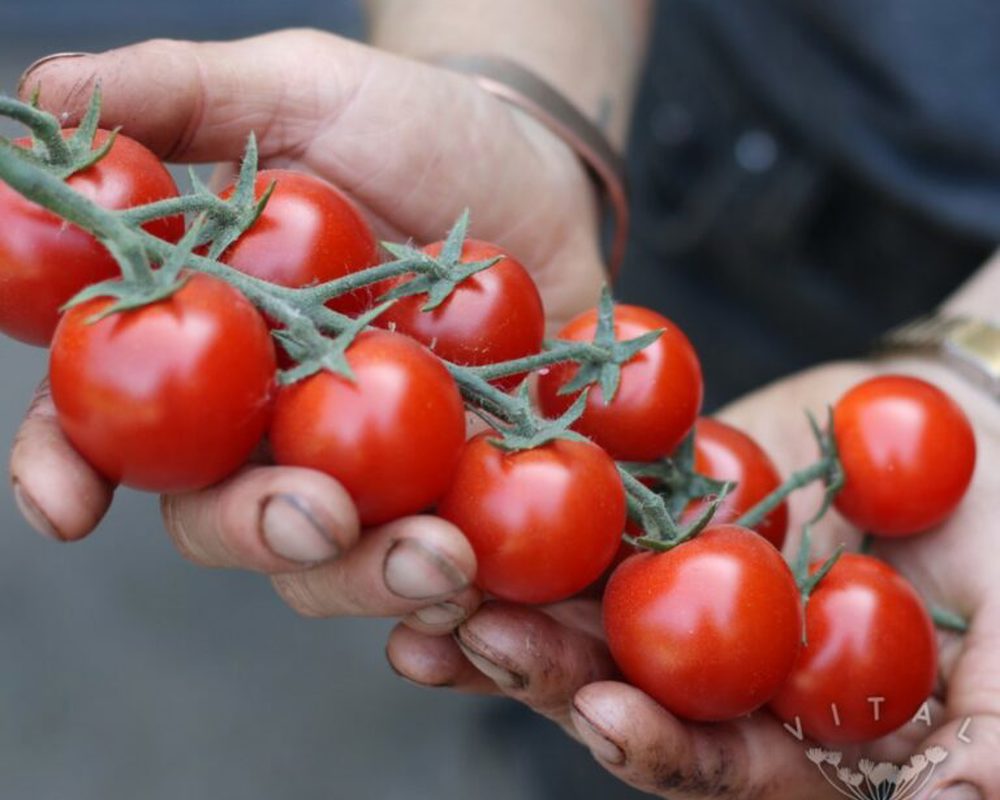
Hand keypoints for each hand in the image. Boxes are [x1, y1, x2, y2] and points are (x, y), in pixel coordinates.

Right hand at [10, 29, 605, 624]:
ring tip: (443, 559)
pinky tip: (488, 604)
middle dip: (259, 532)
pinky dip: (468, 606)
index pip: (106, 422)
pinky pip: (455, 573)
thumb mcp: (303, 89)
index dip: (67, 466)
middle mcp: (274, 427)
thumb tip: (51, 96)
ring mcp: (370, 472)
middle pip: (227, 518)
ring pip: (338, 563)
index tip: (66, 505)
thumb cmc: (410, 128)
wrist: (537, 168)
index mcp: (209, 347)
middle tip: (316, 515)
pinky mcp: (463, 491)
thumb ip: (184, 95)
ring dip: (374, 577)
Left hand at [387, 358, 999, 798]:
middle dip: (550, 674)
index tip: (610, 717)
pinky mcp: (659, 510)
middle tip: (482, 640)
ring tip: (431, 592)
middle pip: (625, 690)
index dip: (666, 749)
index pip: (722, 764)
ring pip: (584, 611)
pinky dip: (523, 519)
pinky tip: (461, 505)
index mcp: (798, 730)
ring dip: (507, 604)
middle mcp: (724, 673)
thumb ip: (992, 737)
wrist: (978, 434)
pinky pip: (582, 521)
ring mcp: (684, 589)